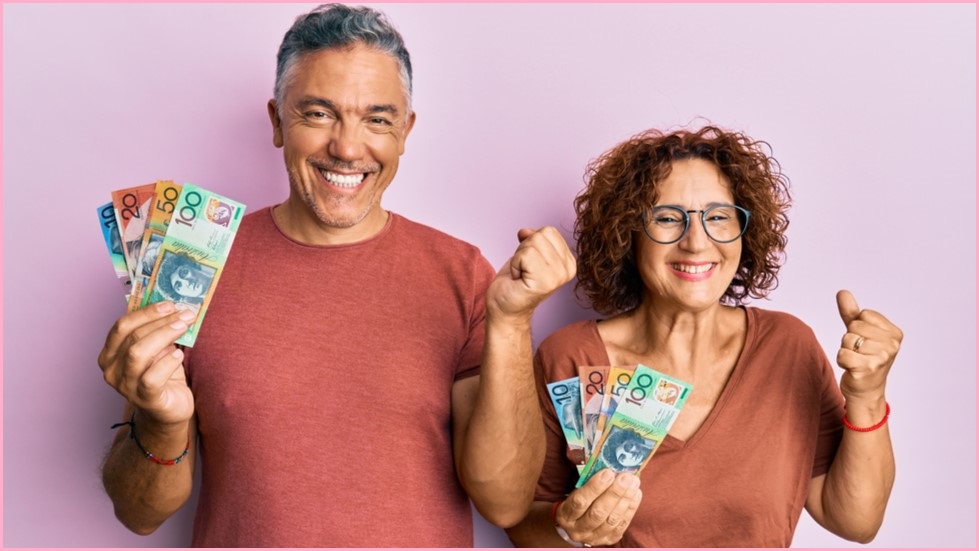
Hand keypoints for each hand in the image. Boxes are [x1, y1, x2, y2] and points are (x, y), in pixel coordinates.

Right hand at [98, 302, 195, 426]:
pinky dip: (167, 362)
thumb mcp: (157, 349)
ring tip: (183, 327)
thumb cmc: (163, 375)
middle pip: (132, 337)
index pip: (121, 327)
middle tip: (184, 314)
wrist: (170, 410)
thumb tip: (172, 308)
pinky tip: (178, 354)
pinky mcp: (144, 399)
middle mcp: (111, 370)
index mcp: (110, 354)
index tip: (169, 304)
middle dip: (160, 321)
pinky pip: (151, 377)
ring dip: (164, 335)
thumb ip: (156, 332)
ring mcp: (125, 386)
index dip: (145, 313)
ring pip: (138, 353)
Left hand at [487, 226, 575, 323]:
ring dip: (519, 258)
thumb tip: (525, 231)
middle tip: (524, 270)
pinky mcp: (545, 281)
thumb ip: (533, 239)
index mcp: (568, 262)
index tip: (529, 264)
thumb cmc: (516, 284)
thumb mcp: (528, 254)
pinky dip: (514, 264)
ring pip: (532, 243)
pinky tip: (518, 278)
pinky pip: (524, 254)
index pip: (549, 231)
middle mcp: (568, 269)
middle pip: (541, 235)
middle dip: (524, 250)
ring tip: (522, 274)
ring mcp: (558, 276)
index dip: (532, 243)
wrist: (505, 309)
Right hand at [554, 470, 641, 546]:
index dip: (595, 487)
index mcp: (566, 515)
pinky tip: (636, 494)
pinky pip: (621, 525)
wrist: (575, 526)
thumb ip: (588, 482)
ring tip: (634, 483)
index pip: (580, 501)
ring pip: (612, 520)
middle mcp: (578, 530)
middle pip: (598, 512)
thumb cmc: (577, 502)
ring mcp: (594, 538)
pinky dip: (630, 509)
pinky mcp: (608, 540)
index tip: (608, 472)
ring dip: (625, 500)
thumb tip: (609, 467)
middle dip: (614, 493)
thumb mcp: (574, 492)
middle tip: (625, 477)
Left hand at [835, 290, 902, 400]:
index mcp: (895, 332)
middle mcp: (892, 344)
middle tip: (860, 353)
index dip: (858, 327)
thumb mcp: (860, 333)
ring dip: (846, 350)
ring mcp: (881, 357)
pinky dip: (842, 361)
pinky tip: (852, 368)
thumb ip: (851, 313)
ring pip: (847, 340)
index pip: (864, 315)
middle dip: (850, 339)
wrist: (866, 391)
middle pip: (854, 327)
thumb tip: (842, 292)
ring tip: (857, 361)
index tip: (866, 342)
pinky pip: (842, 354)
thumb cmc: (864, 359)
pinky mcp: (867, 369)